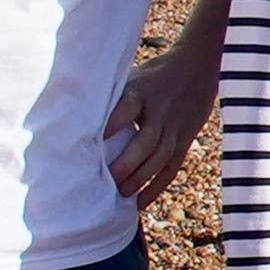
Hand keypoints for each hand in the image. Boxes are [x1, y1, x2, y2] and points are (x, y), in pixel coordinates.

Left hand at [106, 38, 221, 203]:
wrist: (197, 66)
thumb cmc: (152, 76)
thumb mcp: (132, 77)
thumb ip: (112, 98)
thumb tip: (72, 118)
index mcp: (141, 93)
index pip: (127, 109)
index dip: (114, 124)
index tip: (95, 140)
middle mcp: (159, 112)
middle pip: (146, 141)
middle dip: (127, 163)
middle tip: (107, 180)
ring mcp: (174, 128)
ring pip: (159, 157)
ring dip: (141, 178)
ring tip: (121, 195)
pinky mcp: (184, 140)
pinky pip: (171, 168)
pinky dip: (156, 187)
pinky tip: (140, 202)